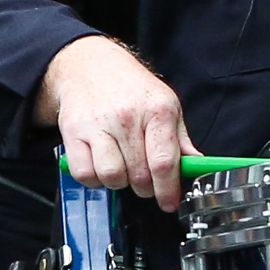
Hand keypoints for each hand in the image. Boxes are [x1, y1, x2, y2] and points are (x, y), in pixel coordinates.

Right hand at [43, 36, 194, 208]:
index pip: (164, 163)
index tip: (169, 202)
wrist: (90, 66)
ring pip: (111, 177)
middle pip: (139, 176)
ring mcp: (97, 125)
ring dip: (118, 182)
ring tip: (121, 168)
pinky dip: (93, 178)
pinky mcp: (72, 132)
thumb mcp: (166, 104)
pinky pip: (84, 174)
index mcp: (157, 110)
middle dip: (145, 187)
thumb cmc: (131, 89)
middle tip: (144, 180)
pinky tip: (100, 165)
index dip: (167, 190)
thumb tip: (196, 166)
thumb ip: (180, 139)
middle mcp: (127, 117)